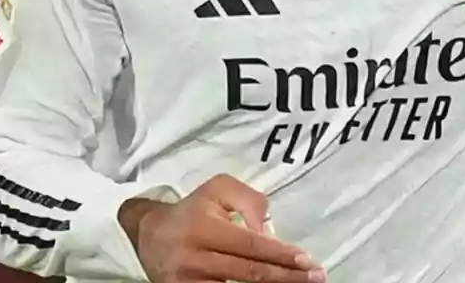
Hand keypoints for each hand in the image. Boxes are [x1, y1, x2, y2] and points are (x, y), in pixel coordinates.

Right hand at [118, 174, 325, 282]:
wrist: (148, 235)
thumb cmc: (192, 210)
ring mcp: (190, 281)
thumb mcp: (218, 189)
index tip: (307, 260)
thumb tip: (269, 230)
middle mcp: (196, 257)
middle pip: (249, 273)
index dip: (281, 254)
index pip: (250, 244)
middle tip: (316, 278)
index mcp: (204, 227)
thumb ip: (248, 200)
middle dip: (287, 278)